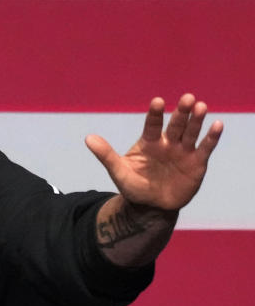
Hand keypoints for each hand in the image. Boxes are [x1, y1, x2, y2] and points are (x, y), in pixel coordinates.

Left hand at [85, 94, 222, 211]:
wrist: (151, 207)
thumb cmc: (134, 186)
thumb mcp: (118, 171)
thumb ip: (106, 155)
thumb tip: (88, 138)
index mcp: (149, 142)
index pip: (152, 124)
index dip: (155, 114)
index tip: (157, 102)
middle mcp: (168, 143)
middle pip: (175, 124)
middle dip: (181, 112)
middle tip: (187, 98)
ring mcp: (183, 151)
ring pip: (191, 132)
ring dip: (197, 120)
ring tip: (201, 106)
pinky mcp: (197, 162)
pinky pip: (205, 147)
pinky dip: (212, 137)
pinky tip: (217, 124)